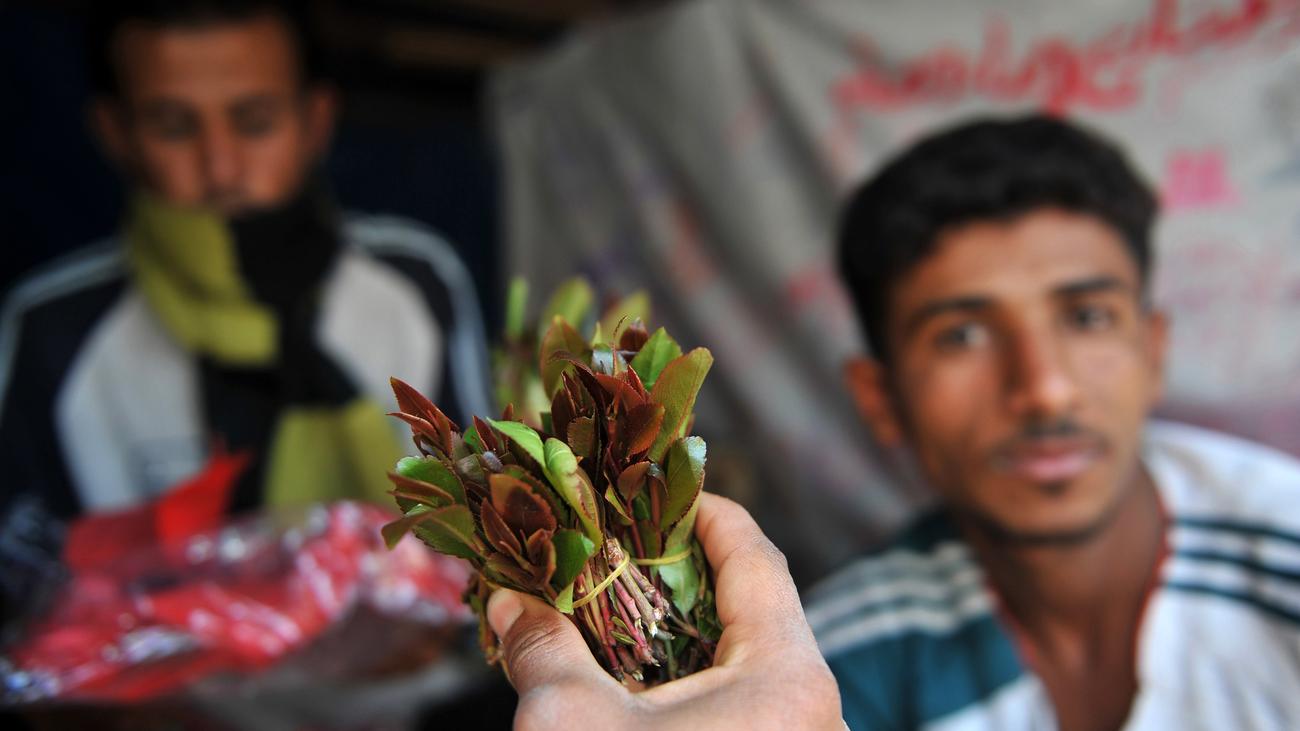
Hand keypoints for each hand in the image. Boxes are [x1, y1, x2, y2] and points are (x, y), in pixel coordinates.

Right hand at [486, 493, 843, 729]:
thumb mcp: (572, 722)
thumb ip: (542, 648)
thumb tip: (506, 600)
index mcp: (787, 677)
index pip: (756, 559)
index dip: (705, 512)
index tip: (660, 488)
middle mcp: (809, 710)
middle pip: (750, 610)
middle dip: (678, 575)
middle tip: (620, 548)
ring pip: (739, 667)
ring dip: (675, 636)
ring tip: (612, 613)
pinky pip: (733, 712)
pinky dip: (682, 688)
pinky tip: (629, 687)